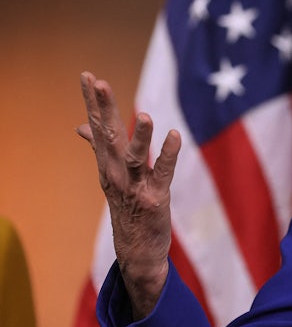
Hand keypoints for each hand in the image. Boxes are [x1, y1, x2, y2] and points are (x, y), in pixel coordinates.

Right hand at [77, 72, 179, 318]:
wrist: (136, 251)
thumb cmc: (127, 208)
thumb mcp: (111, 176)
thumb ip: (101, 148)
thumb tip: (82, 126)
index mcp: (107, 164)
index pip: (98, 127)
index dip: (93, 102)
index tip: (87, 75)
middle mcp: (116, 173)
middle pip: (109, 136)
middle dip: (104, 109)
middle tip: (98, 82)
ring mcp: (135, 187)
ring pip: (135, 157)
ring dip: (139, 136)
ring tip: (145, 115)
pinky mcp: (155, 199)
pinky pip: (163, 173)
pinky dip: (168, 155)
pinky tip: (175, 136)